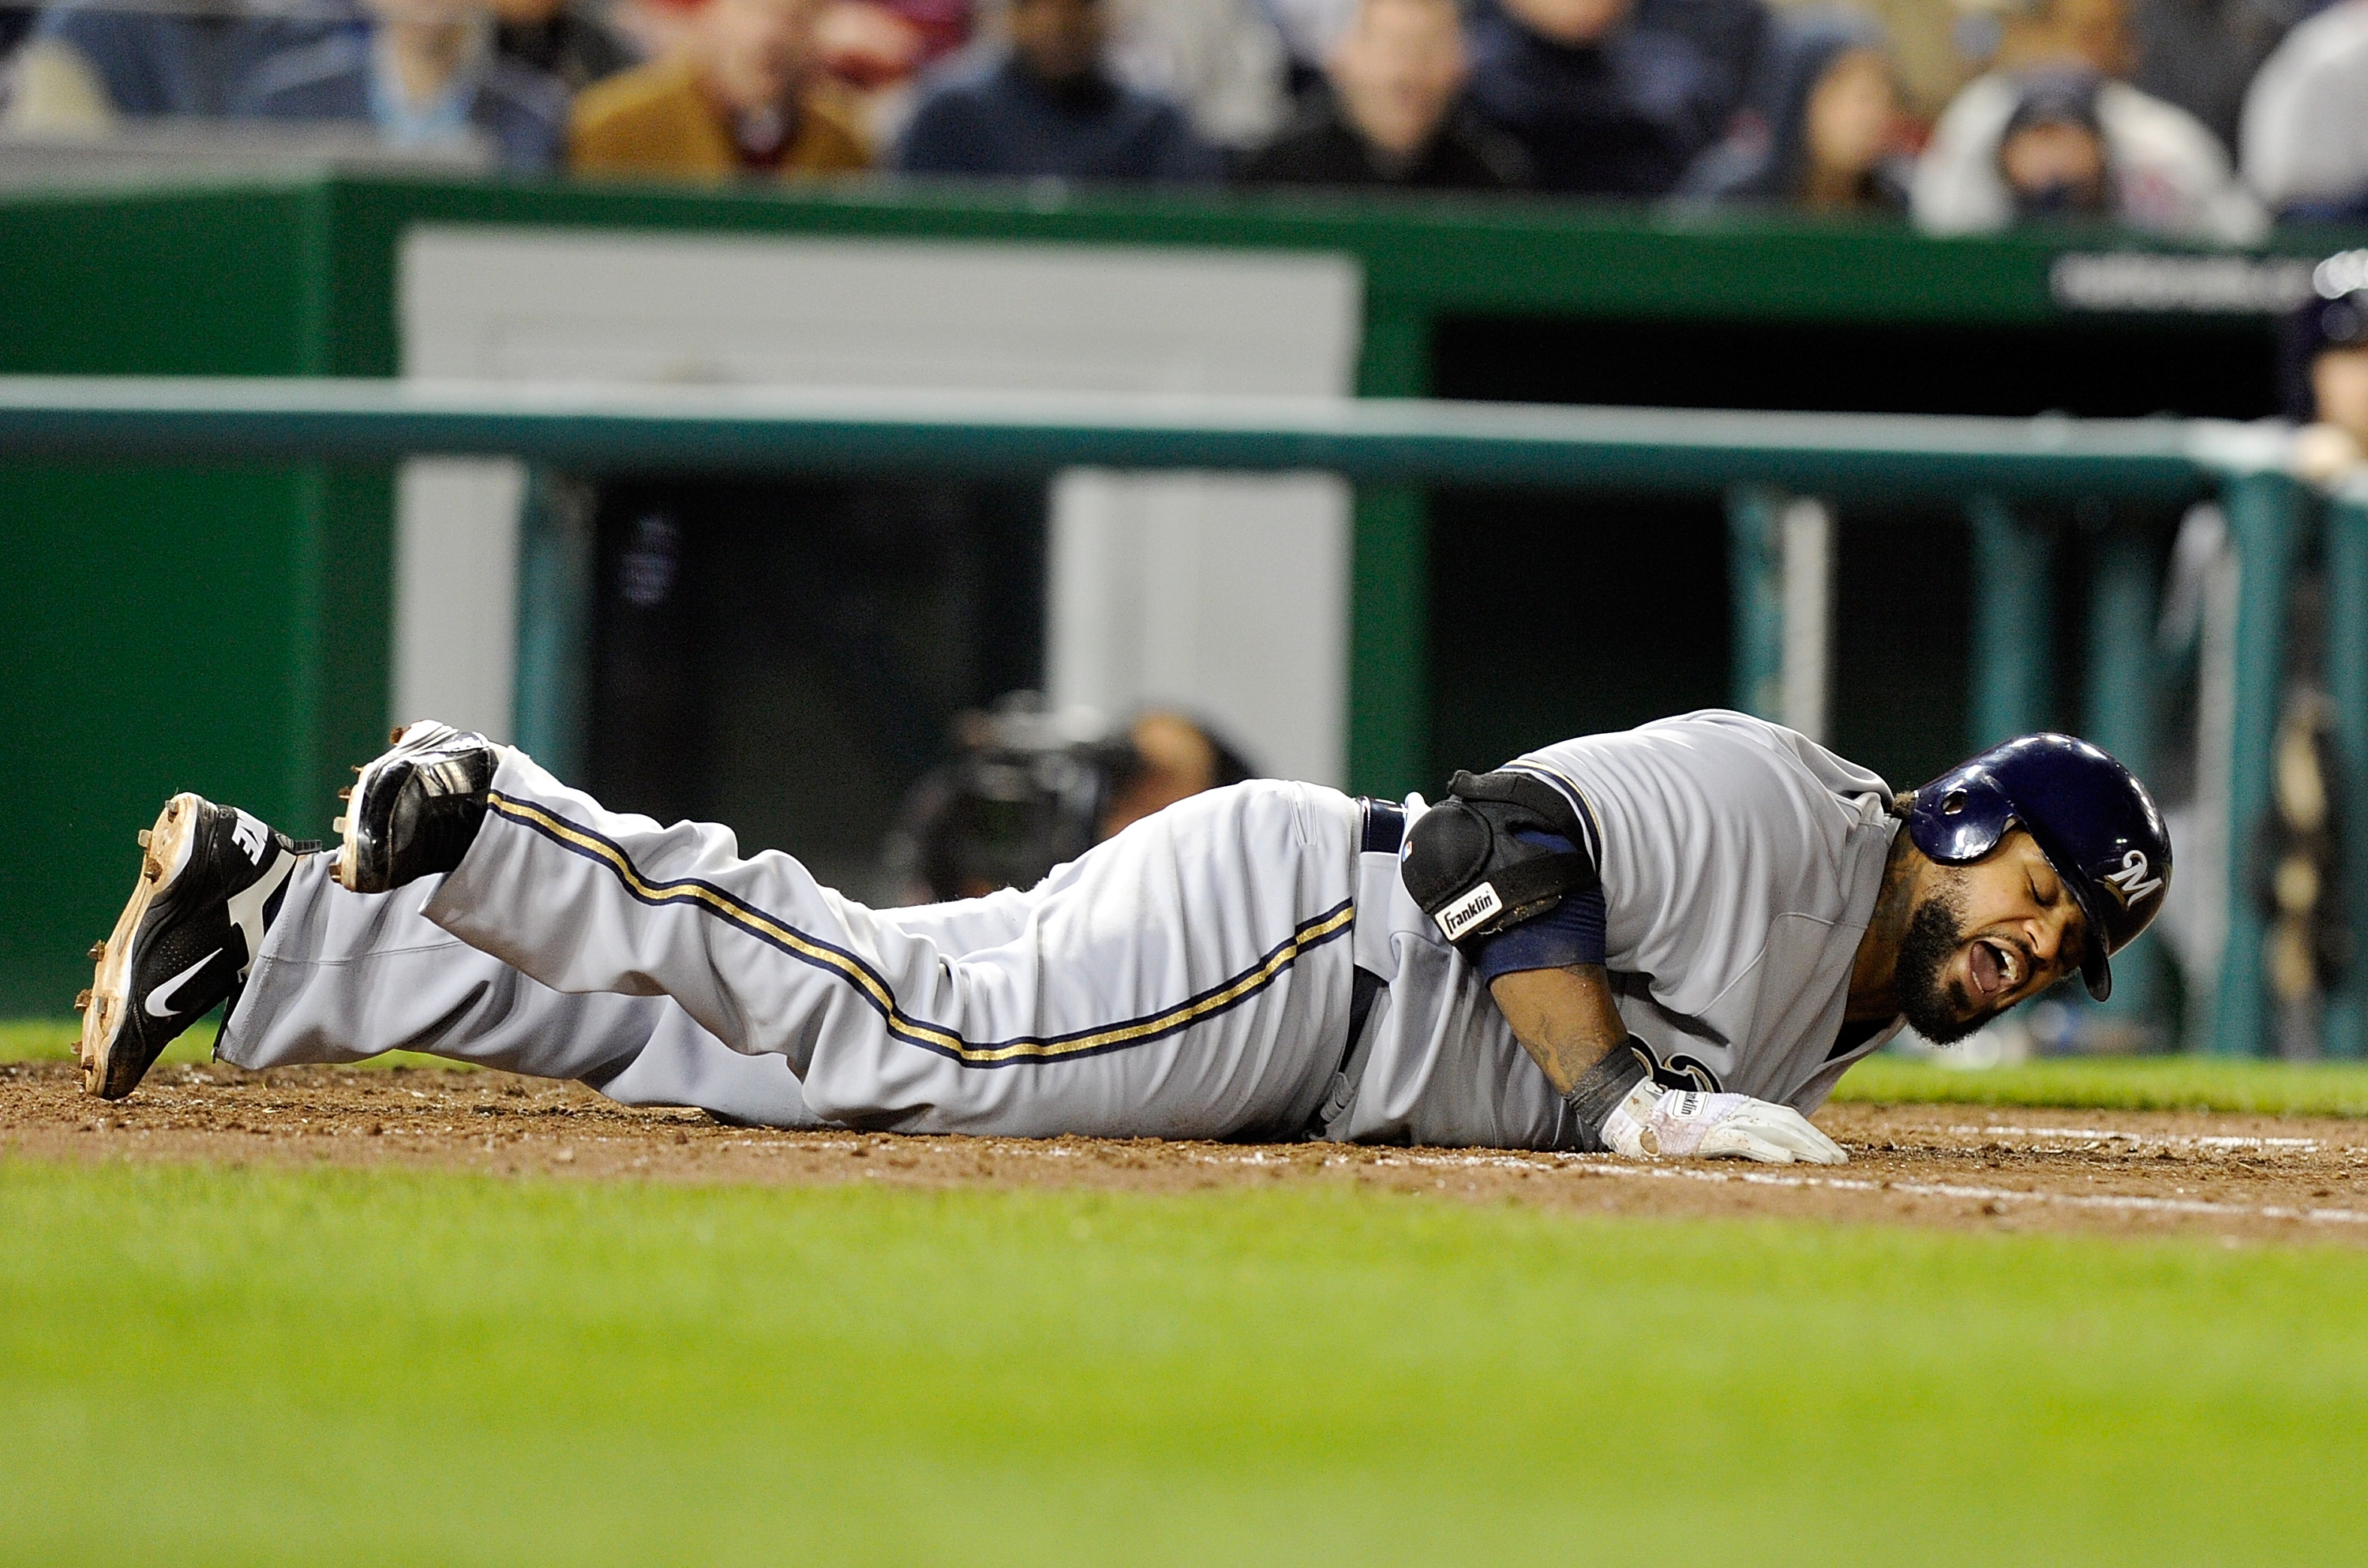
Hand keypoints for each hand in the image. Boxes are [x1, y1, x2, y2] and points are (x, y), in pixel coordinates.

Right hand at [1600, 1083, 1846, 1164]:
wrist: (1634, 1116)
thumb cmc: (1670, 1127)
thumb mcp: (1710, 1128)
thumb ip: (1735, 1134)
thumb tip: (1765, 1150)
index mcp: (1739, 1107)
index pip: (1785, 1116)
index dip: (1812, 1132)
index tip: (1833, 1150)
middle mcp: (1737, 1109)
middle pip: (1788, 1120)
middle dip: (1818, 1140)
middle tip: (1842, 1159)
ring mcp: (1723, 1121)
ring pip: (1775, 1128)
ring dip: (1805, 1145)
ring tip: (1827, 1160)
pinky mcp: (1709, 1135)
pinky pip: (1746, 1141)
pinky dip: (1770, 1149)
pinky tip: (1789, 1160)